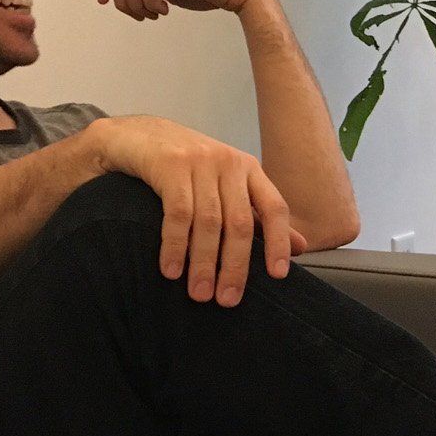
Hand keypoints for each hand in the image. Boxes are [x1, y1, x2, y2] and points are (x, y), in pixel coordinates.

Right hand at [87, 116, 309, 306]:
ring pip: (209, 222)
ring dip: (203, 263)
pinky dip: (175, 245)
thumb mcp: (226, 186)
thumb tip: (301, 247)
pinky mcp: (170, 165)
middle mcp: (229, 163)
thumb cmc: (185, 167)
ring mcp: (200, 162)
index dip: (278, 242)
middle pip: (240, 222)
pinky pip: (177, 213)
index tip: (278, 275)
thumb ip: (260, 216)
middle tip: (227, 299)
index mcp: (249, 169)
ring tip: (199, 293)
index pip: (275, 208)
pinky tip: (171, 270)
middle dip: (235, 265)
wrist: (135, 136)